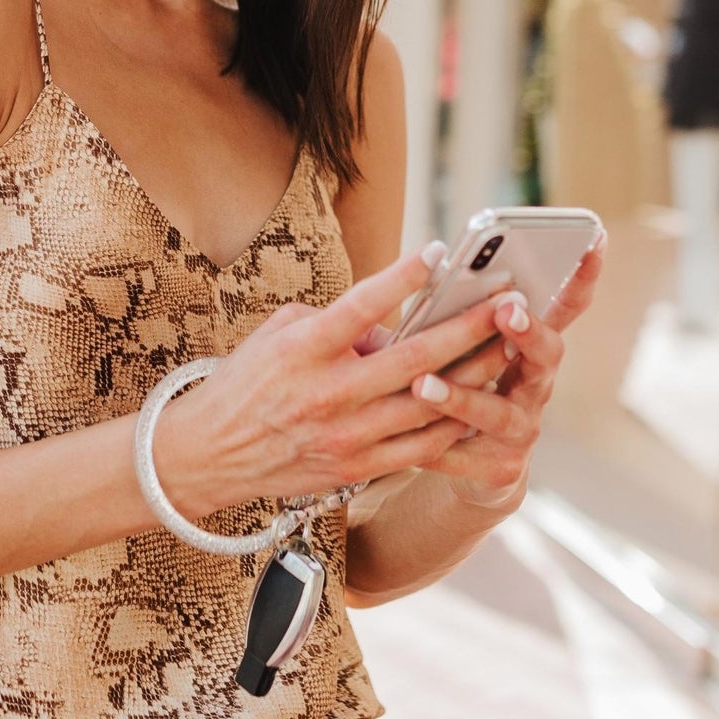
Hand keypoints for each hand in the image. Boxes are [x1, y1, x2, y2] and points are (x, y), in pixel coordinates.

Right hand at [169, 242, 539, 511]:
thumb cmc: (246, 382)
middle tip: (508, 303)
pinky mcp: (355, 467)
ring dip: (475, 374)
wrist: (208, 454)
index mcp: (304, 349)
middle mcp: (328, 392)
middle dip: (468, 327)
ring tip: (511, 347)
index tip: (438, 251)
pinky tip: (481, 403)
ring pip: (428, 405)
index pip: (361, 305)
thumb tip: (392, 323)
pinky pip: (420, 447)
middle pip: (414, 357)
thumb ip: (337, 323)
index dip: (401, 277)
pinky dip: (455, 423)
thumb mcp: (279, 334)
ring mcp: (345, 435)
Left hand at [406, 229, 606, 513]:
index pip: (565, 306)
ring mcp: (523, 428)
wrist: (473, 466)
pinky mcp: (500, 467)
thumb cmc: (463, 383)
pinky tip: (405, 439)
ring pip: (496, 412)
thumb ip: (460, 315)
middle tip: (506, 310)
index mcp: (531, 348)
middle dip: (527, 332)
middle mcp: (537, 385)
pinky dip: (435, 447)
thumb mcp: (466, 346)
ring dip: (461, 397)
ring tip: (423, 384)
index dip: (583, 275)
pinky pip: (464, 455)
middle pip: (545, 354)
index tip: (593, 237)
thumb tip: (431, 265)